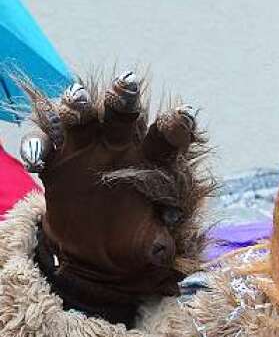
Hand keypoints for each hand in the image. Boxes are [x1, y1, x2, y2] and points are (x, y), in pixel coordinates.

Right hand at [20, 73, 207, 300]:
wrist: (98, 252)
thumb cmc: (136, 241)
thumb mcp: (149, 247)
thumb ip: (157, 245)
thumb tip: (160, 252)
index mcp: (155, 161)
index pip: (169, 138)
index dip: (177, 125)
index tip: (184, 114)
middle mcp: (122, 147)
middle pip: (125, 115)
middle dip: (125, 98)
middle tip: (128, 84)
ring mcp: (87, 149)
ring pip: (83, 117)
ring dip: (78, 105)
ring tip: (78, 100)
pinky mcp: (55, 160)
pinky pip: (43, 143)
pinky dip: (38, 145)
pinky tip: (37, 160)